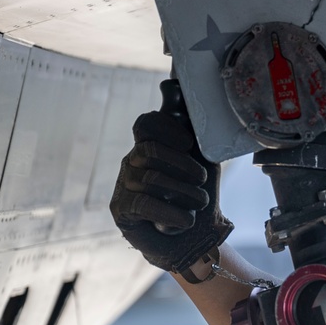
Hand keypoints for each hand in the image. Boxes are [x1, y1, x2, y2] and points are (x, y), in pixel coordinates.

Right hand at [109, 81, 231, 273]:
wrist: (195, 241)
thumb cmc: (197, 198)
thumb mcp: (203, 159)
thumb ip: (192, 127)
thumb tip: (171, 83)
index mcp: (151, 147)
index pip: (146, 124)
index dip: (166, 128)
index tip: (189, 143)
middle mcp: (133, 163)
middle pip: (151, 151)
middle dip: (184, 167)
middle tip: (201, 182)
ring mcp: (124, 186)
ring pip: (152, 179)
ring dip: (185, 194)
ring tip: (198, 204)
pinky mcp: (122, 211)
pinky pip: (146, 204)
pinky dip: (173, 214)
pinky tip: (184, 220)